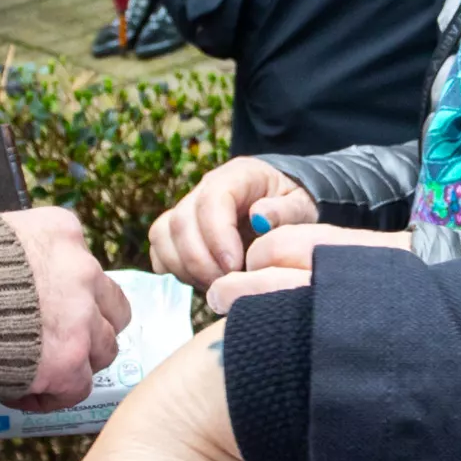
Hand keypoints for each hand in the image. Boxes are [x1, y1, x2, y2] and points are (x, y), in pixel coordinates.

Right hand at [5, 202, 121, 409]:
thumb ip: (16, 253)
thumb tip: (6, 273)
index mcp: (62, 232)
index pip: (85, 269)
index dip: (66, 296)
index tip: (41, 312)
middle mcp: (82, 271)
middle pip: (111, 309)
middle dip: (87, 329)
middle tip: (52, 345)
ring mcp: (81, 318)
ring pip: (103, 351)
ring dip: (73, 363)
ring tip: (33, 373)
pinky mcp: (69, 361)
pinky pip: (77, 389)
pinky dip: (51, 395)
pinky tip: (17, 391)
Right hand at [149, 155, 313, 286]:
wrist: (281, 200)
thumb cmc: (291, 202)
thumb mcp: (301, 204)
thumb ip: (285, 211)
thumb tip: (259, 217)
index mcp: (236, 176)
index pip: (211, 200)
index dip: (217, 236)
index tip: (234, 266)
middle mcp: (204, 187)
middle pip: (181, 221)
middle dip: (200, 260)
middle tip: (226, 283)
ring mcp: (187, 207)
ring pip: (163, 234)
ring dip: (185, 267)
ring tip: (216, 284)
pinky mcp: (178, 228)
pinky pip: (159, 246)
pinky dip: (172, 267)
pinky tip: (201, 280)